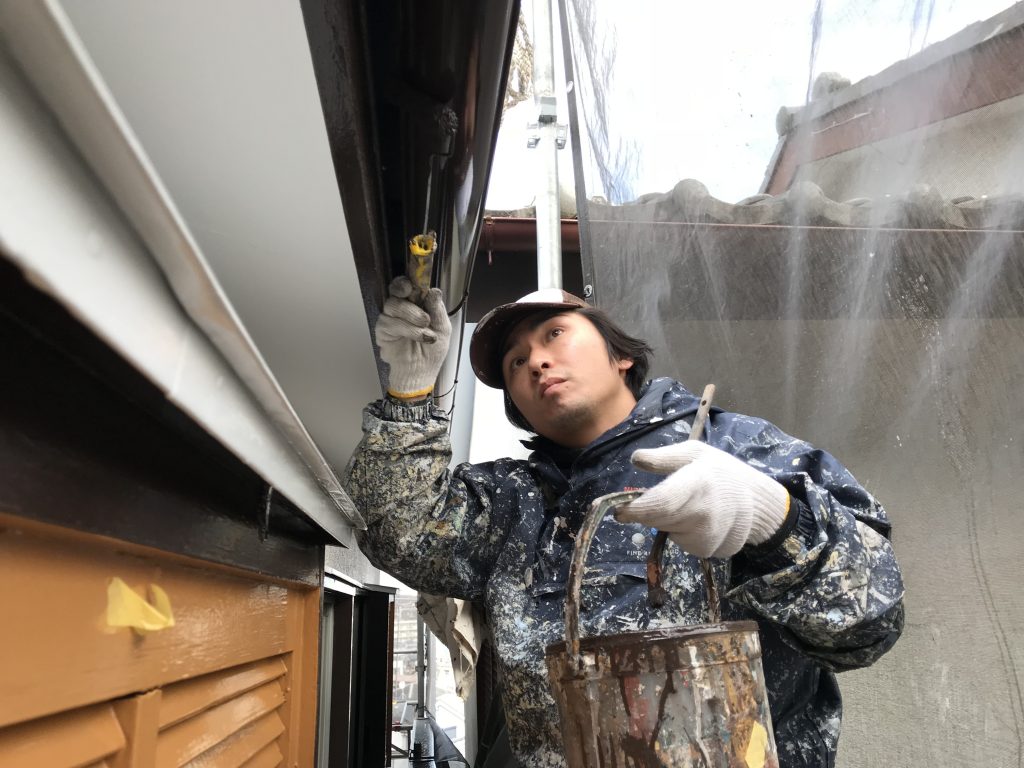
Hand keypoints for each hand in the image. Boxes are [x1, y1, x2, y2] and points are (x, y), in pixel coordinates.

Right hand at [375, 277, 451, 398]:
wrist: (422, 372)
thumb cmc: (432, 351)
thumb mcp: (442, 329)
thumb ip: (437, 310)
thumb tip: (434, 291)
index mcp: (417, 304)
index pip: (409, 285)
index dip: (410, 280)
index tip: (415, 281)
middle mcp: (401, 308)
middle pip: (396, 289)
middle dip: (404, 289)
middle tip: (413, 296)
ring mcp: (390, 318)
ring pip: (394, 305)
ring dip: (412, 315)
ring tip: (425, 328)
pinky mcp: (382, 331)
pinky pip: (390, 322)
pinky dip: (408, 329)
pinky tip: (419, 336)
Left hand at [615, 441, 789, 557]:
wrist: (757, 501)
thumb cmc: (721, 472)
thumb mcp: (694, 453)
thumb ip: (663, 458)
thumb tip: (635, 459)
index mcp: (698, 483)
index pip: (661, 503)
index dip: (637, 509)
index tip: (619, 510)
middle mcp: (704, 514)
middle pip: (658, 520)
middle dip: (647, 512)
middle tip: (654, 500)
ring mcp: (708, 537)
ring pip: (668, 533)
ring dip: (667, 522)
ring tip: (688, 505)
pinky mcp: (710, 551)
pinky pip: (682, 544)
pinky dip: (682, 533)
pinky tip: (699, 520)